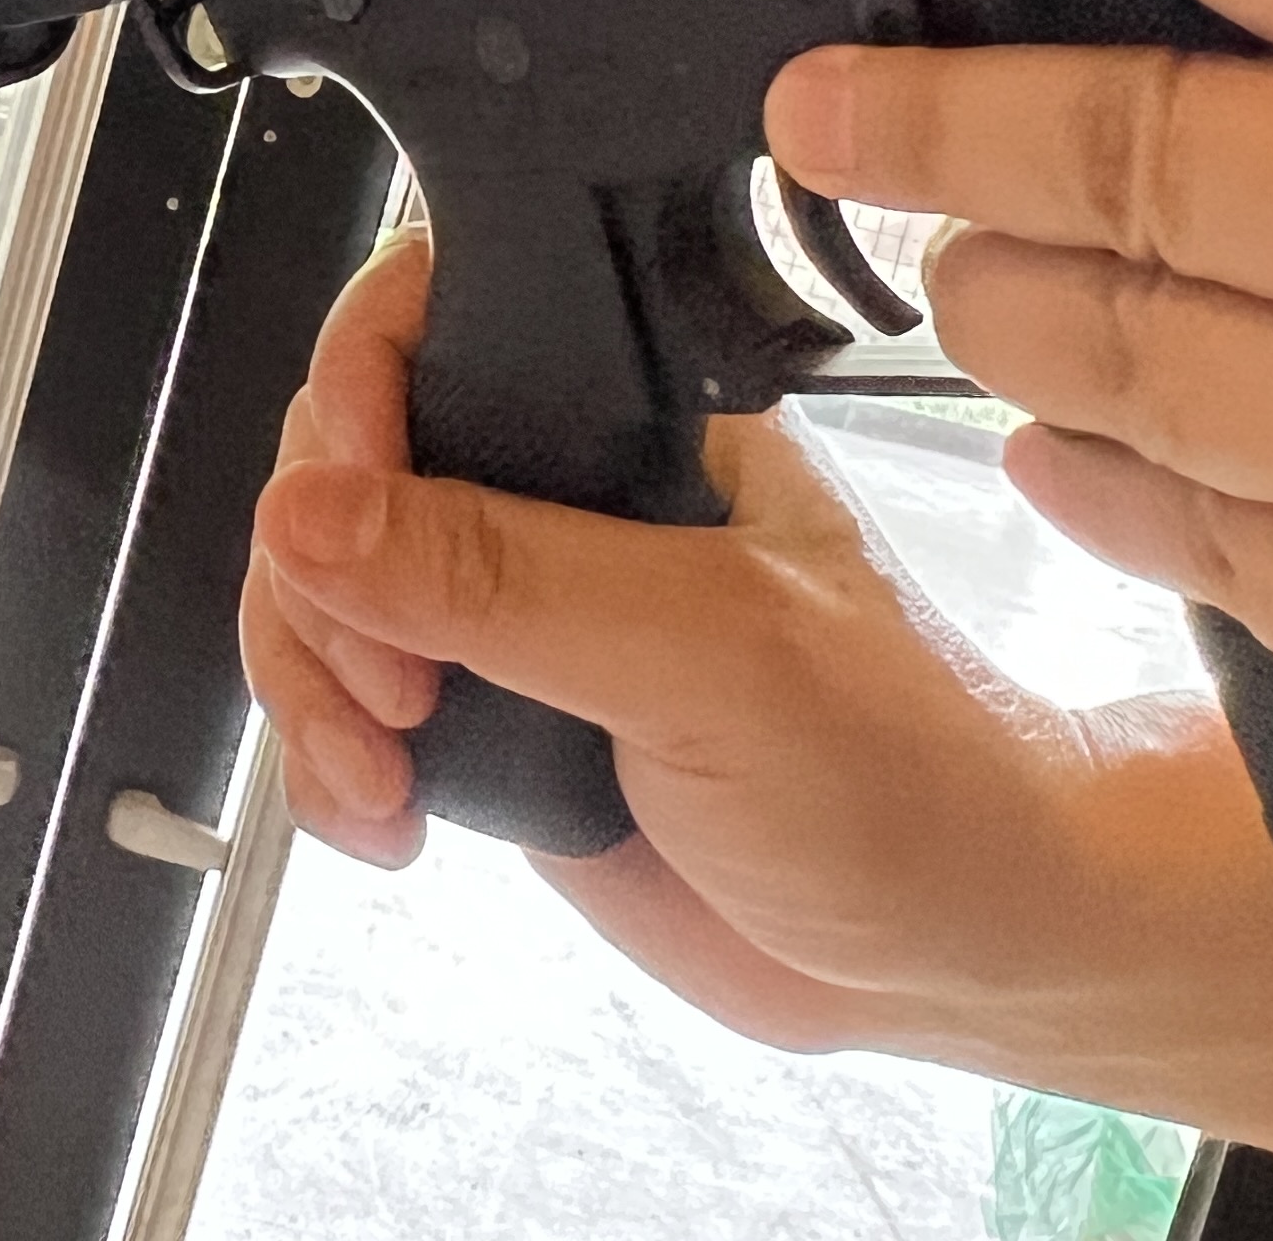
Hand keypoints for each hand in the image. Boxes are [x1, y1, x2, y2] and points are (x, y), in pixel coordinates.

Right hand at [242, 239, 1272, 1163]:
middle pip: (340, 462)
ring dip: (312, 683)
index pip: (432, 317)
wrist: (962, 955)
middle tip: (389, 689)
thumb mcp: (705, 655)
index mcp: (630, 405)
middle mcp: (560, 488)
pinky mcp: (497, 716)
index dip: (354, 393)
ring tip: (381, 773)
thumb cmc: (907, 769)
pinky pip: (349, 704)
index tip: (337, 510)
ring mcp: (518, 606)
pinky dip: (330, 762)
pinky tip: (385, 817)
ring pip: (324, 588)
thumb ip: (503, 576)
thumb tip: (310, 513)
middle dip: (317, 581)